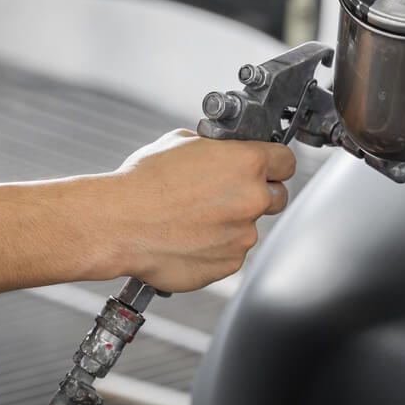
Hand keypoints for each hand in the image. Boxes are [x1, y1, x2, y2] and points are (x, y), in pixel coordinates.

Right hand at [104, 129, 295, 291]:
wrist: (118, 224)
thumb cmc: (143, 183)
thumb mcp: (181, 142)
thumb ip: (216, 148)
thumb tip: (224, 151)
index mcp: (247, 163)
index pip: (286, 161)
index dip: (275, 163)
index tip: (267, 167)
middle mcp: (252, 199)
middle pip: (276, 196)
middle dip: (258, 194)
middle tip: (226, 194)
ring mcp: (243, 235)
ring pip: (249, 227)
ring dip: (231, 223)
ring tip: (193, 218)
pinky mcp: (229, 263)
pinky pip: (231, 253)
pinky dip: (215, 247)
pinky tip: (188, 238)